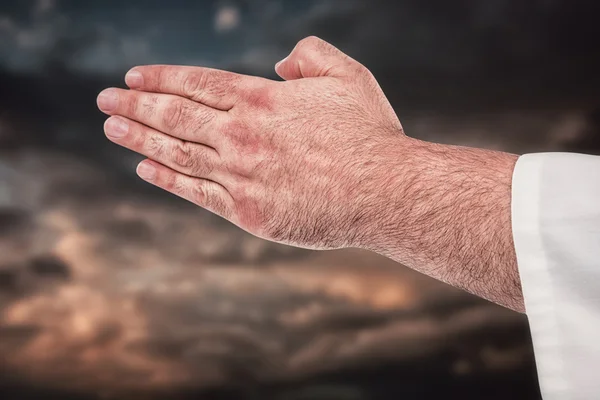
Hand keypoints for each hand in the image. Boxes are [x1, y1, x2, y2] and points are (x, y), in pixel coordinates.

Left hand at [97, 36, 405, 249]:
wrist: (384, 192)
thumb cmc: (370, 134)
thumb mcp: (348, 75)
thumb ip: (312, 55)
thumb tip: (280, 62)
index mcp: (262, 99)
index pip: (197, 83)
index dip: (161, 79)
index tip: (133, 78)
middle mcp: (242, 134)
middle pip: (175, 115)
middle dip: (135, 105)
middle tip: (105, 100)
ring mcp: (241, 174)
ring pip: (177, 152)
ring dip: (139, 139)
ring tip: (111, 128)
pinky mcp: (247, 211)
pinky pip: (196, 192)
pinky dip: (167, 179)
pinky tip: (145, 168)